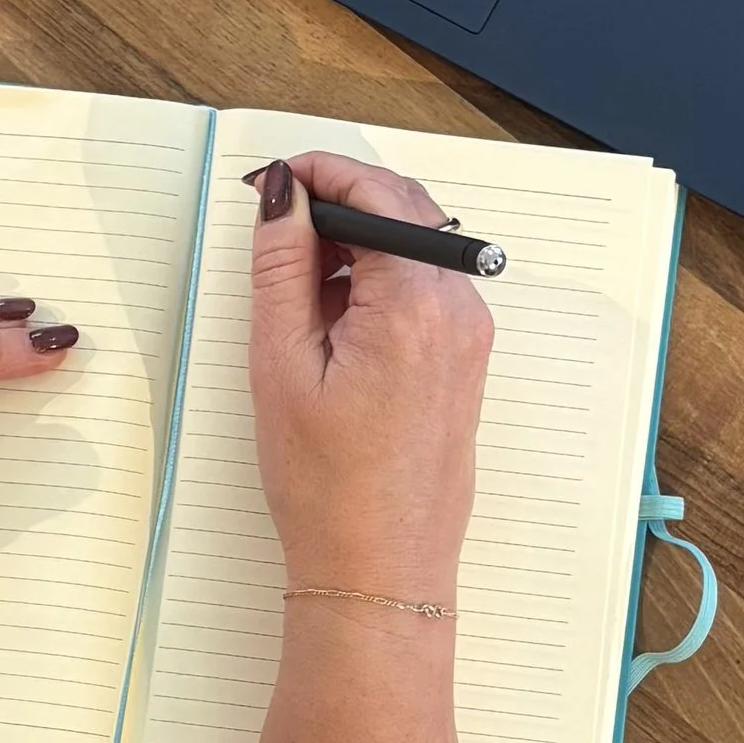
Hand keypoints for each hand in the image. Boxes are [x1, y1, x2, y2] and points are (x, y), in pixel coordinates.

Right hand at [245, 155, 491, 605]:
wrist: (378, 571)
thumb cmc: (327, 485)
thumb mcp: (282, 364)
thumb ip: (282, 266)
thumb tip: (282, 194)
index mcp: (417, 306)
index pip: (379, 192)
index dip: (321, 172)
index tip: (273, 181)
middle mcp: (460, 312)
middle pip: (405, 212)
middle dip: (339, 202)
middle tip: (275, 225)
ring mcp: (470, 338)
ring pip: (414, 250)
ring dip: (357, 244)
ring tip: (295, 290)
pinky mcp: (465, 362)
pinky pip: (424, 290)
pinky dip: (378, 282)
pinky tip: (331, 322)